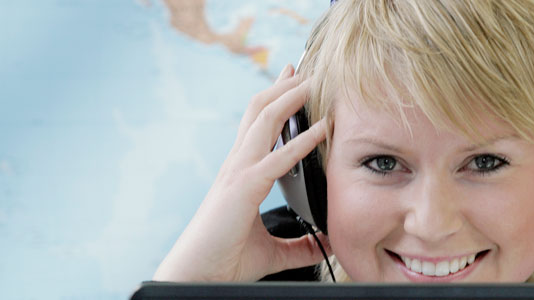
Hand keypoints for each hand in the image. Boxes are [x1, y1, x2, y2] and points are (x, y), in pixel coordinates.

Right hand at [153, 65, 330, 281]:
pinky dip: (302, 141)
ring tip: (310, 80)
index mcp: (240, 173)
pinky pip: (277, 158)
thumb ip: (301, 245)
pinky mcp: (243, 188)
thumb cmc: (226, 260)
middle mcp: (237, 166)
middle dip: (281, 87)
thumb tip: (327, 243)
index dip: (274, 102)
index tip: (292, 83)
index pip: (257, 127)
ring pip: (263, 122)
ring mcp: (238, 173)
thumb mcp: (275, 251)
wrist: (199, 275)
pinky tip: (322, 129)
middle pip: (259, 112)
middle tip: (302, 68)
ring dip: (289, 98)